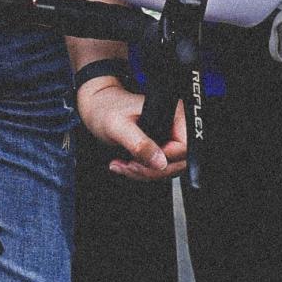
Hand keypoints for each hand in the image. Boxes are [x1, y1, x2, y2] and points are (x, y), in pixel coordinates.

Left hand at [74, 71, 188, 181]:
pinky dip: (141, 171)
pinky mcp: (160, 148)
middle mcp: (174, 125)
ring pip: (167, 168)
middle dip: (151, 169)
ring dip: (143, 172)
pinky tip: (125, 164)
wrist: (97, 108)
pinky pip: (158, 168)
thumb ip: (140, 144)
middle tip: (129, 166)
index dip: (167, 158)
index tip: (145, 159)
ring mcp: (168, 138)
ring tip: (123, 165)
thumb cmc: (107, 108)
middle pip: (178, 161)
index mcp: (172, 114)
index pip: (184, 146)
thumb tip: (160, 163)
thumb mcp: (119, 126)